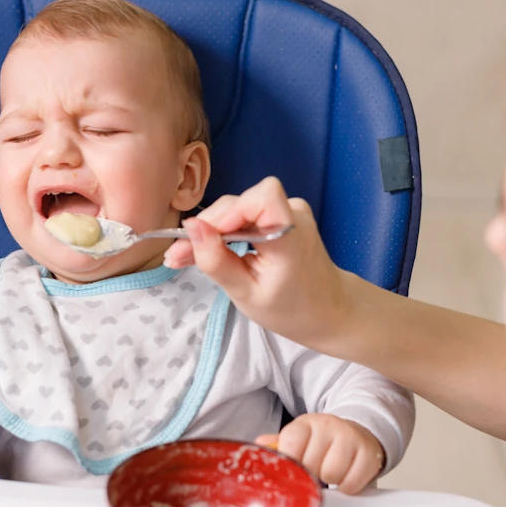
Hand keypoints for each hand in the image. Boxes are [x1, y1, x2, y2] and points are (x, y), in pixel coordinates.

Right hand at [164, 177, 352, 347]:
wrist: (328, 310)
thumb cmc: (290, 310)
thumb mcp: (246, 295)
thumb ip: (217, 261)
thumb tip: (190, 228)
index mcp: (289, 236)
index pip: (262, 196)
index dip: (231, 211)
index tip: (209, 238)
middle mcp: (293, 214)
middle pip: (240, 202)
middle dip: (207, 227)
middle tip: (177, 256)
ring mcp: (290, 211)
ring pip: (238, 208)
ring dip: (211, 230)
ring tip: (185, 257)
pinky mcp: (283, 215)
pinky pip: (247, 215)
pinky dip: (225, 231)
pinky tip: (205, 249)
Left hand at [257, 414, 385, 494]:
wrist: (358, 434)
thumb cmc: (323, 442)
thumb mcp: (299, 439)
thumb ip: (279, 444)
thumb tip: (258, 445)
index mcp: (306, 423)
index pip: (291, 443)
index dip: (291, 463)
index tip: (294, 471)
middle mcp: (329, 425)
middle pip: (311, 464)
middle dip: (311, 475)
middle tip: (316, 471)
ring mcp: (351, 438)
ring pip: (332, 474)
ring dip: (330, 481)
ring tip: (330, 473)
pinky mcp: (369, 454)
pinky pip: (352, 484)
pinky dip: (348, 487)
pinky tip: (346, 476)